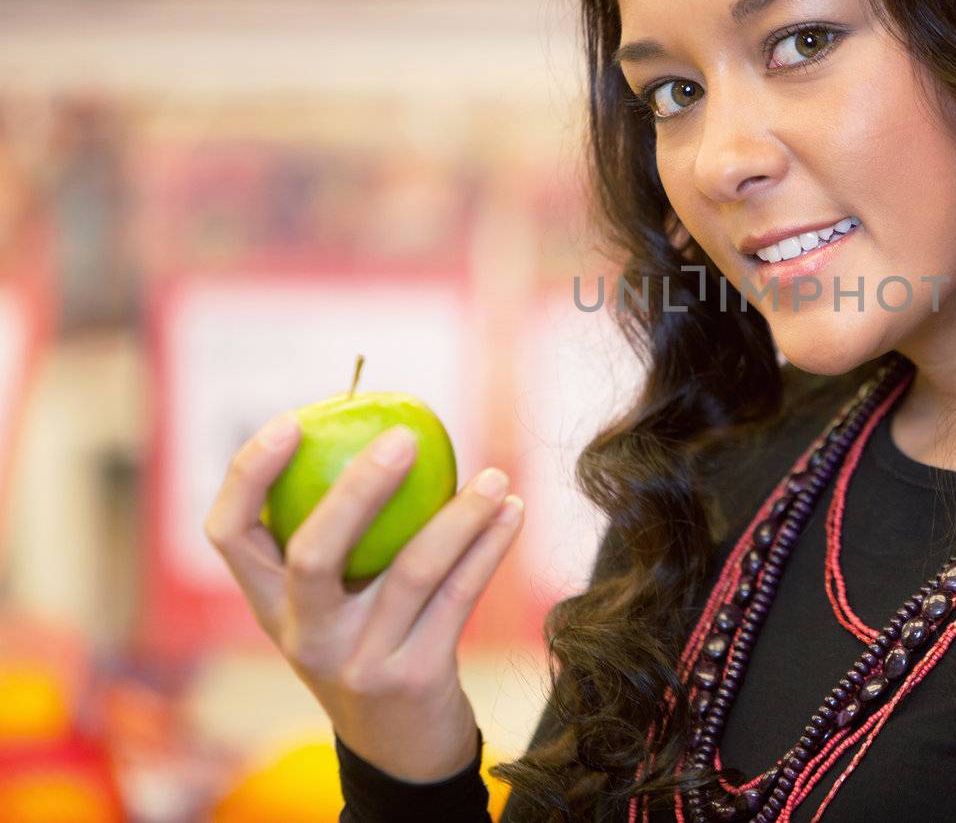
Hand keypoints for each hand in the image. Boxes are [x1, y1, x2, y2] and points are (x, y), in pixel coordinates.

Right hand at [204, 413, 524, 781]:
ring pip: (410, 572)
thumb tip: (384, 426)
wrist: (400, 746)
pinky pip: (459, 596)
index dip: (248, 476)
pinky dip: (489, 546)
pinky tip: (514, 512)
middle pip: (314, 553)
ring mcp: (358, 661)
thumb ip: (341, 536)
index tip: (289, 422)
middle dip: (359, 489)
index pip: (228, 535)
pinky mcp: (416, 676)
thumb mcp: (335, 602)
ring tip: (496, 476)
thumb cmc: (368, 643)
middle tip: (406, 437)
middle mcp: (305, 635)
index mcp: (270, 605)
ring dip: (460, 515)